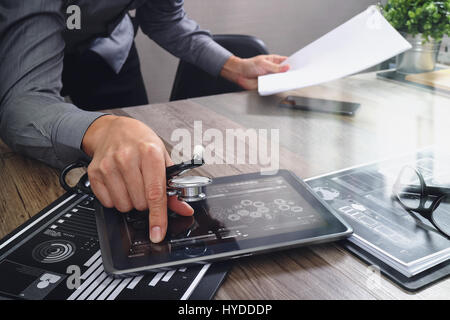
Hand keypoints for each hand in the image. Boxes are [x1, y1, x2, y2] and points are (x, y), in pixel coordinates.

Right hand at [82, 115, 193, 242]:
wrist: (113, 129)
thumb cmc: (141, 142)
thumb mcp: (162, 157)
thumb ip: (173, 186)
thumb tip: (183, 208)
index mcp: (149, 153)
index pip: (155, 193)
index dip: (158, 217)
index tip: (158, 232)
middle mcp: (127, 158)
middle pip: (140, 203)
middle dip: (146, 202)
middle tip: (145, 186)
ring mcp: (108, 166)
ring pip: (124, 206)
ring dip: (131, 201)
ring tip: (132, 183)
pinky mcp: (94, 173)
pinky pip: (108, 202)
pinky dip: (116, 199)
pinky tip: (120, 183)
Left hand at [220, 55, 289, 89]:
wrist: (239, 74)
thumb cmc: (249, 65)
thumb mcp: (263, 64)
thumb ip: (275, 67)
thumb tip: (286, 67)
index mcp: (274, 61)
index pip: (286, 62)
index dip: (292, 64)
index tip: (299, 66)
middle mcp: (274, 69)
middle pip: (285, 72)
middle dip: (290, 74)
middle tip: (295, 75)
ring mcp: (271, 77)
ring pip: (280, 80)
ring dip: (284, 81)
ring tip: (289, 81)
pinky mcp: (268, 85)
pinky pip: (274, 87)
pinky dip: (277, 87)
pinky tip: (280, 86)